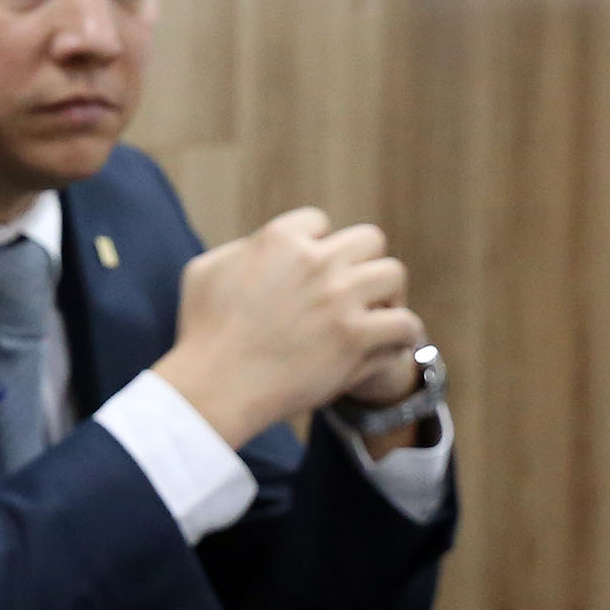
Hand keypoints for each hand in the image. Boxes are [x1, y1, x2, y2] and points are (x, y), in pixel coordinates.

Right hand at [149, 208, 424, 447]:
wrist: (215, 386)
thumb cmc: (203, 333)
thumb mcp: (205, 271)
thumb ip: (241, 249)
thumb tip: (261, 246)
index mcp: (279, 239)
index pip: (319, 222)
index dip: (316, 247)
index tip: (310, 272)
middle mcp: (315, 261)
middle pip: (369, 239)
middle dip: (362, 262)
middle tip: (353, 290)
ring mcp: (340, 299)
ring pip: (393, 275)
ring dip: (387, 295)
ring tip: (376, 316)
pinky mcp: (356, 337)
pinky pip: (406, 323)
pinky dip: (401, 335)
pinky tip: (387, 345)